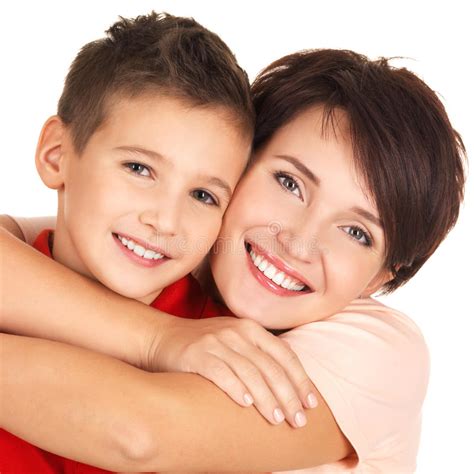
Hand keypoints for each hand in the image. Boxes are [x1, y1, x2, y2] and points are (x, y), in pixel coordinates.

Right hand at [145, 316, 317, 427]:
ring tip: (277, 419)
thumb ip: (258, 355)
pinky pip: (221, 373)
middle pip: (270, 366)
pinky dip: (236, 388)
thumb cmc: (205, 344)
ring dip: (266, 398)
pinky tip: (245, 404)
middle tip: (298, 420)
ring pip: (250, 372)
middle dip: (288, 395)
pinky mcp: (197, 354)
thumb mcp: (235, 341)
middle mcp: (237, 332)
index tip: (311, 403)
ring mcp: (216, 342)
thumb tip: (290, 387)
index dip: (301, 379)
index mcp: (251, 328)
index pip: (284, 354)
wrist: (163, 336)